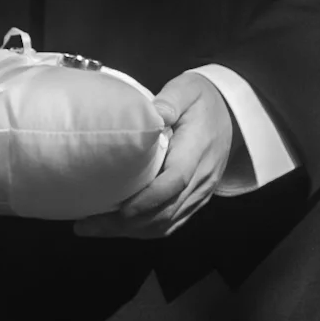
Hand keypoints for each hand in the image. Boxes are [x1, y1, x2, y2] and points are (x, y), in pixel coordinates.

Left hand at [75, 70, 235, 239]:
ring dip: (131, 231)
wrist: (231, 113)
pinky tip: (118, 228)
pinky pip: (172, 223)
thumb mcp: (187, 89)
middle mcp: (202, 178)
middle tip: (89, 225)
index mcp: (197, 151)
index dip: (149, 199)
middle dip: (127, 224)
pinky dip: (145, 230)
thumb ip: (170, 100)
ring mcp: (200, 192)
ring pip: (167, 222)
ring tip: (95, 229)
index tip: (121, 209)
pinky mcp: (196, 199)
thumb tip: (152, 112)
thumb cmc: (203, 100)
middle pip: (166, 210)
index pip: (175, 182)